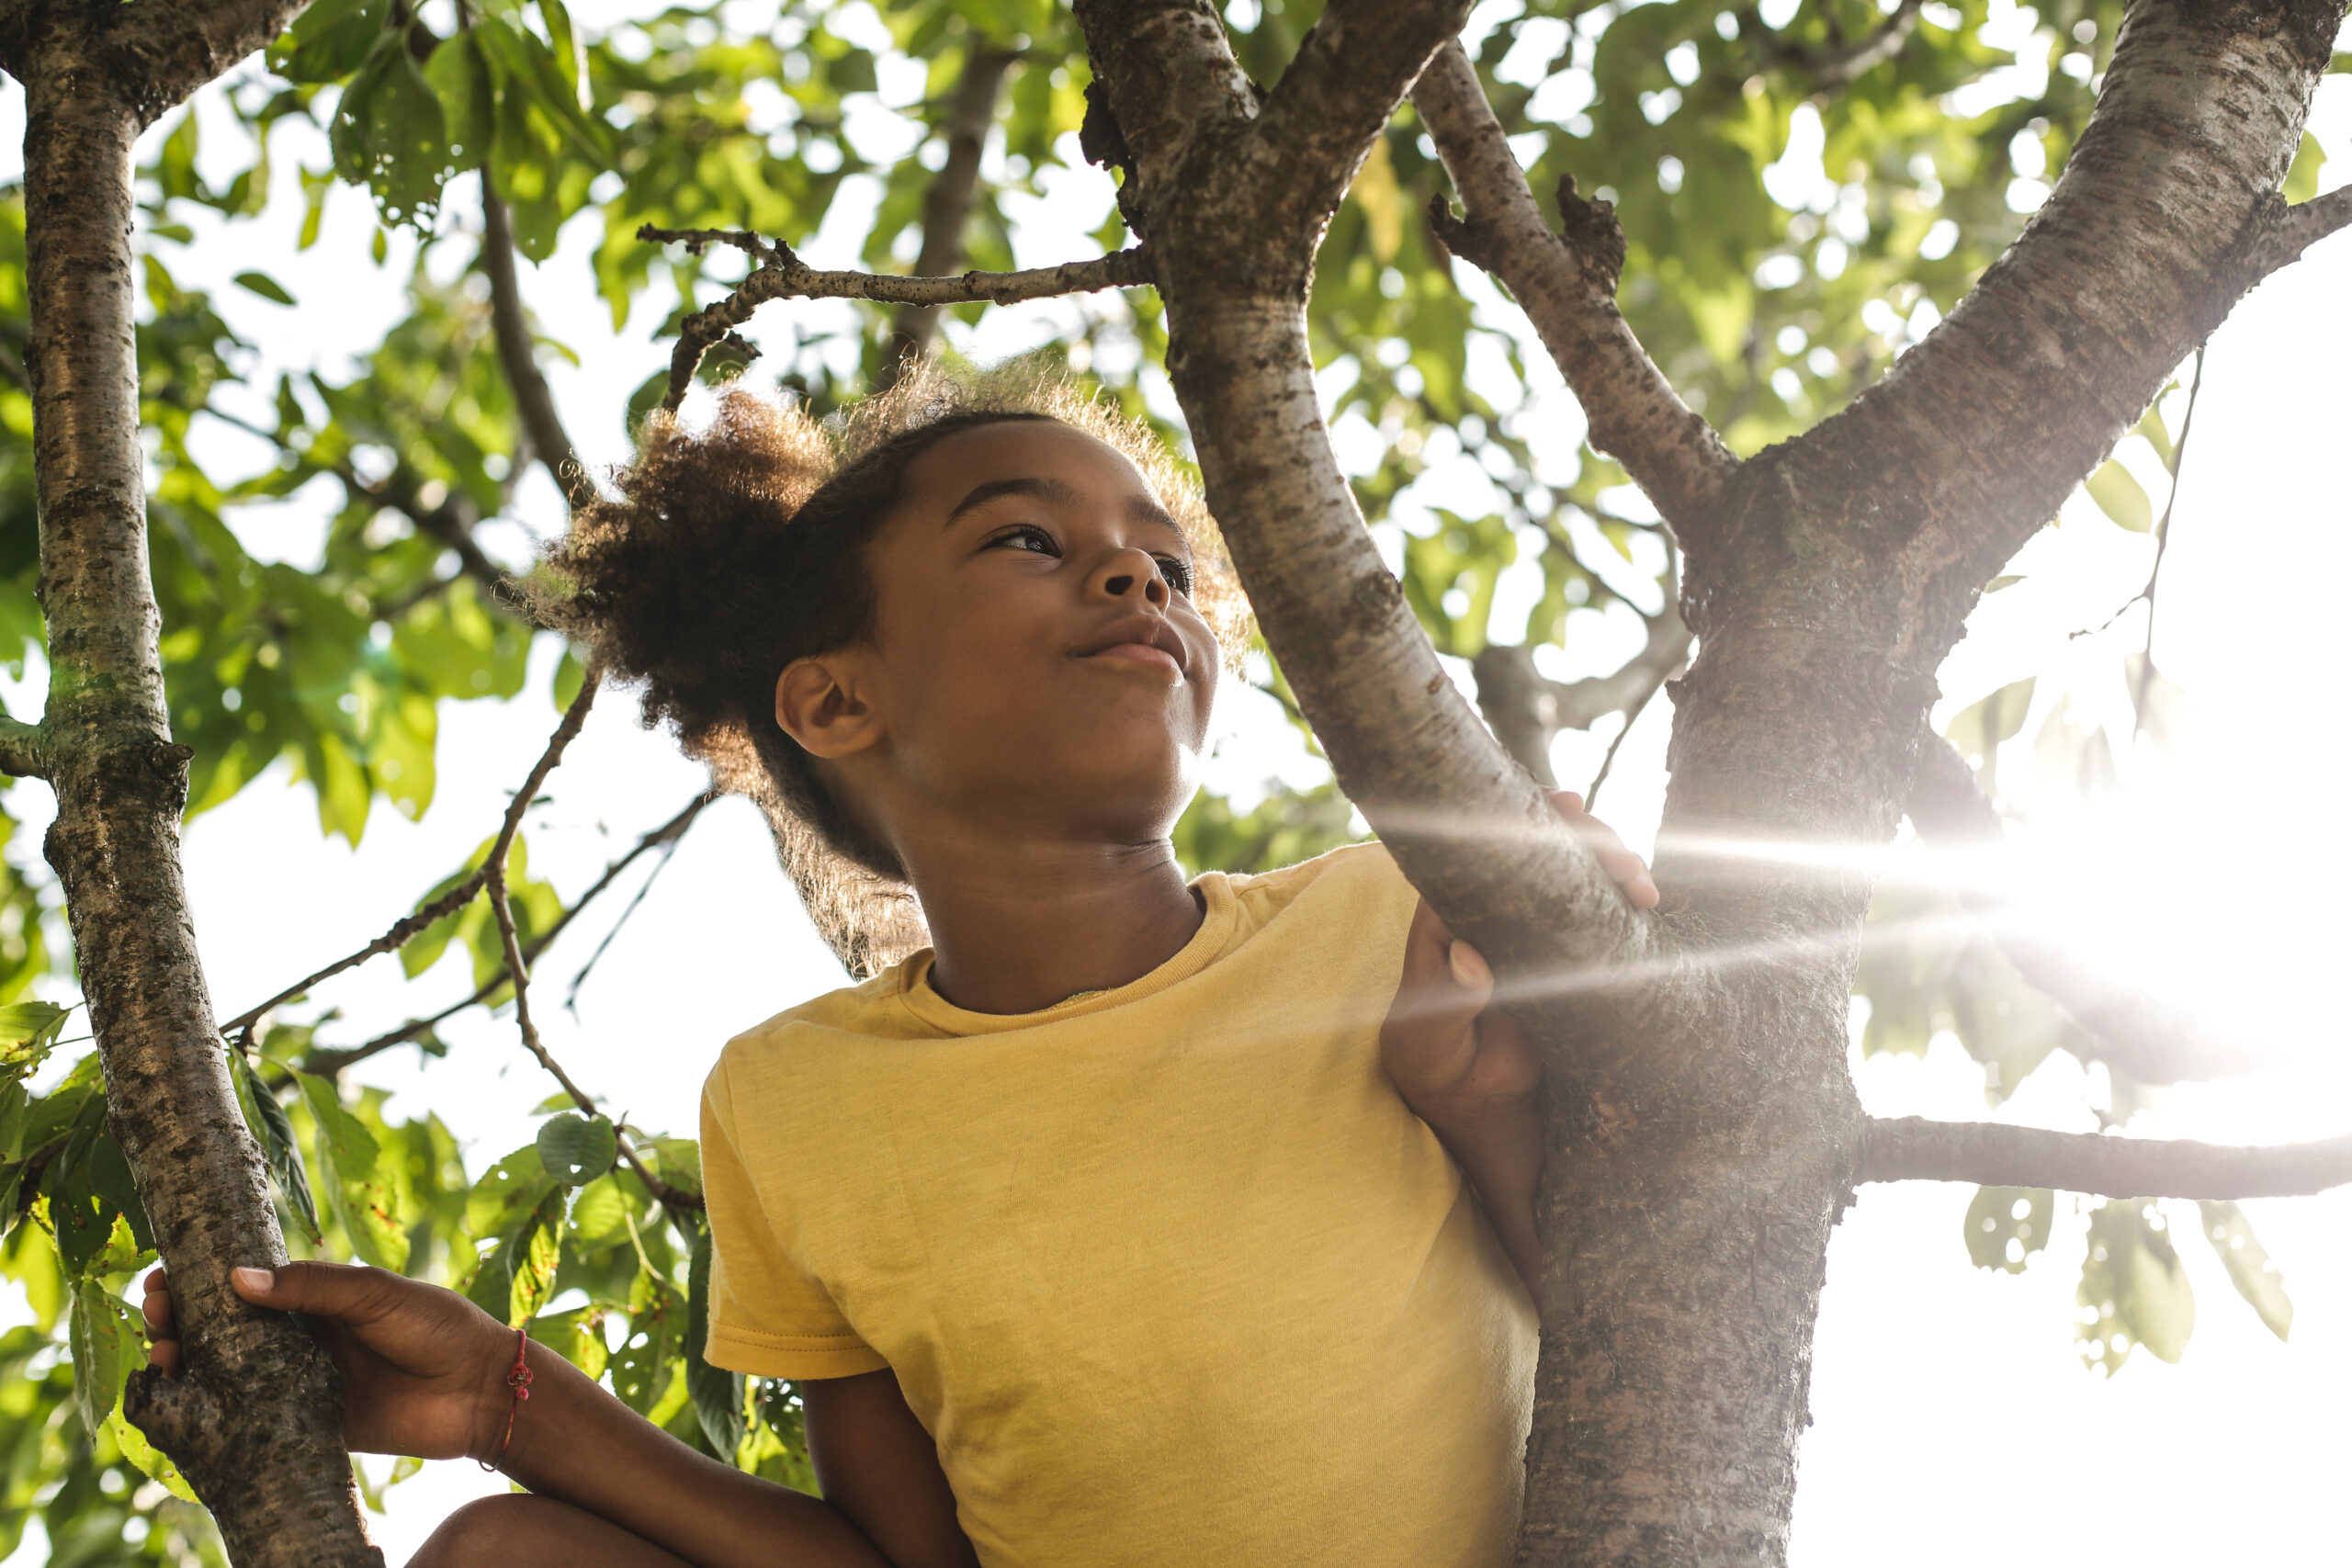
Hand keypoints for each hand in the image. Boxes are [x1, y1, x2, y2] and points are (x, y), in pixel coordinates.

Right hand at [144, 1263, 515, 1461]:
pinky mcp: (302, 1426)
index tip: (163, 1272)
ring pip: (224, 1373)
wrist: (480, 1391)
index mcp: (316, 1298)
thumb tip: (235, 1278)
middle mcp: (298, 1339)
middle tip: (155, 1309)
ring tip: (163, 1350)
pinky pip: (247, 1419)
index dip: (200, 1279)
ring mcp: (295, 1383)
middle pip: (221, 1328)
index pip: (244, 1284)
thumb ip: (313, 1286)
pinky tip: (180, 1401)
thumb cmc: (437, 1327)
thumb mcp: (376, 1294)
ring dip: (185, 1361)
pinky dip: (211, 1411)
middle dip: (180, 1317)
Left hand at [1381, 790, 1655, 1105]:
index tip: (1564, 807)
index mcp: (1447, 916)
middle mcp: (1495, 910)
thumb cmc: (1435, 1067)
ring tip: (1641, 886)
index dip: (1519, 821)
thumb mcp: (1425, 1044)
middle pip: (1538, 849)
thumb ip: (1444, 1002)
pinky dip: (1626, 900)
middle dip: (1584, 839)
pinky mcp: (1573, 952)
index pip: (1480, 851)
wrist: (1480, 1109)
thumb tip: (1468, 954)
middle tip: (1621, 860)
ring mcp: (1537, 928)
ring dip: (1612, 864)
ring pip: (1576, 874)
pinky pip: (1601, 913)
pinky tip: (1648, 903)